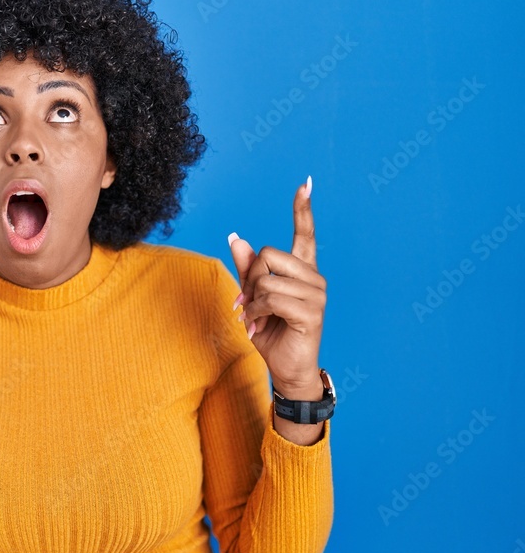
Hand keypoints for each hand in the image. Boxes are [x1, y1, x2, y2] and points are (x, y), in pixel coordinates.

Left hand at [228, 177, 325, 396]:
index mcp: (303, 271)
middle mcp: (314, 278)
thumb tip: (236, 236)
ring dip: (250, 303)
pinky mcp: (312, 313)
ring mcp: (316, 295)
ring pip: (266, 280)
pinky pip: (271, 299)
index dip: (303, 209)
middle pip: (268, 255)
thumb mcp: (253, 297)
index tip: (305, 183)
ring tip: (253, 319)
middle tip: (245, 303)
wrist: (285, 368)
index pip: (305, 234)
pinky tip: (255, 326)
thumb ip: (247, 269)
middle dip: (249, 279)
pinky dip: (255, 314)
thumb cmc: (272, 332)